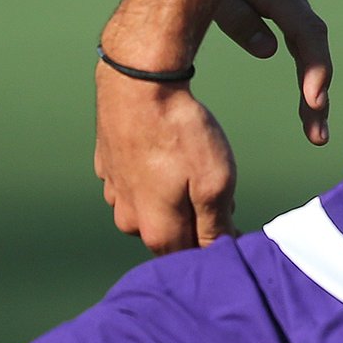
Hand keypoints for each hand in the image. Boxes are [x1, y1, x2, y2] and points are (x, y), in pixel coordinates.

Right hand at [94, 60, 238, 252]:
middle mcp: (128, 220)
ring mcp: (114, 193)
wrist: (138, 82)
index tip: (235, 228)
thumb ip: (216, 227)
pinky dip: (150, 180)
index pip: (191, 260)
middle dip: (195, 224)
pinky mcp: (107, 169)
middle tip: (218, 193)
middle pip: (170, 237)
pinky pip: (134, 187)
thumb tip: (220, 253)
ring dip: (171, 202)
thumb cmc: (179, 132)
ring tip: (189, 170)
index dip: (216, 250)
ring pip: (149, 212)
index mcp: (157, 231)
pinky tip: (164, 157)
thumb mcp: (215, 183)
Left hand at [202, 0, 333, 145]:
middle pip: (312, 39)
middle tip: (316, 135)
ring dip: (311, 77)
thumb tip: (269, 51)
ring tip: (311, 122)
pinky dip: (301, 57)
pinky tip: (303, 91)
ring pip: (305, 33)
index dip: (314, 68)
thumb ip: (234, 18)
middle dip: (317, 89)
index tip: (314, 102)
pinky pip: (295, 25)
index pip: (306, 31)